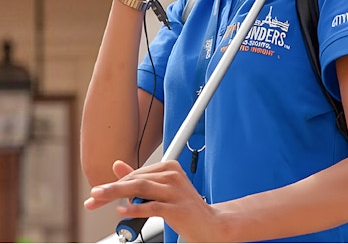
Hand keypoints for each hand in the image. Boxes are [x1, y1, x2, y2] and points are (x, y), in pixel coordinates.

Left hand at [84, 160, 223, 242]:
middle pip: (136, 180)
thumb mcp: (160, 191)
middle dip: (111, 190)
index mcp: (168, 168)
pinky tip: (123, 212)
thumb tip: (117, 166)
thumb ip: (139, 179)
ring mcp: (176, 190)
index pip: (136, 174)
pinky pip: (152, 206)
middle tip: (94, 197)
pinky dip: (135, 209)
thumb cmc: (184, 208)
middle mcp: (172, 174)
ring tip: (100, 198)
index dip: (114, 184)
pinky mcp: (177, 207)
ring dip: (117, 194)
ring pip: (141, 188)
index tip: (97, 194)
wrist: (211, 225)